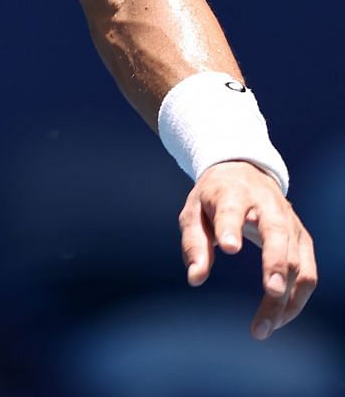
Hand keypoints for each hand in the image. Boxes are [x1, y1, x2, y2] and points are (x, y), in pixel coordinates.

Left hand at [180, 160, 317, 339]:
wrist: (245, 173)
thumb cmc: (214, 198)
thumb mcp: (194, 212)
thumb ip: (194, 243)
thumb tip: (195, 278)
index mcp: (233, 193)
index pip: (232, 209)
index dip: (231, 227)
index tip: (228, 247)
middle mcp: (269, 208)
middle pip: (277, 236)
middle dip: (275, 264)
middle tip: (270, 292)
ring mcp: (291, 225)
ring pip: (297, 262)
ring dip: (285, 297)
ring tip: (264, 327)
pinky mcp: (303, 241)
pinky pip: (308, 274)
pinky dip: (296, 300)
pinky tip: (278, 319)